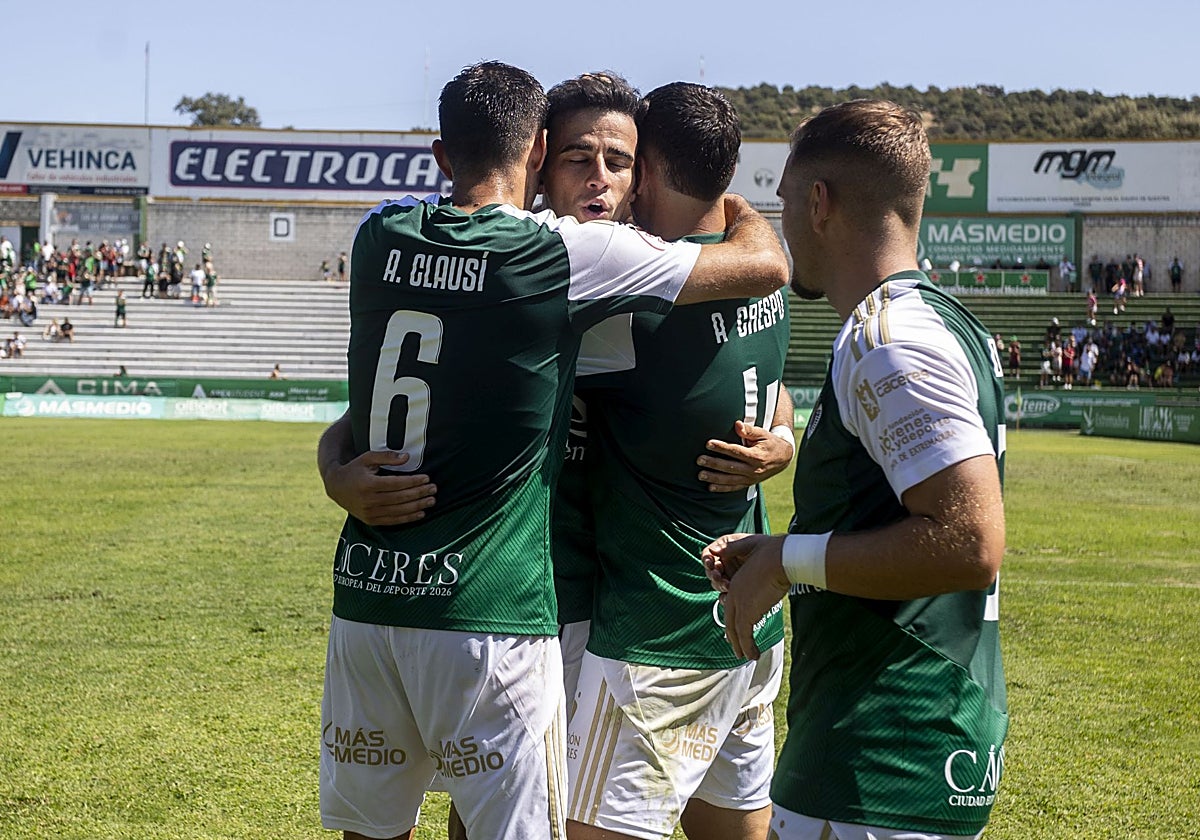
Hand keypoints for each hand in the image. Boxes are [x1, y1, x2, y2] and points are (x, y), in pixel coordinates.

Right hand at [323, 450, 435, 525]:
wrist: (336, 487)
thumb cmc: (354, 469)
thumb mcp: (367, 458)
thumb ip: (387, 456)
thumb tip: (407, 457)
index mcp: (368, 484)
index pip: (396, 484)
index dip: (413, 482)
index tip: (427, 478)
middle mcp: (368, 500)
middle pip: (400, 498)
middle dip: (419, 493)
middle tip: (434, 489)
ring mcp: (369, 512)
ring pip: (399, 511)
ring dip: (417, 506)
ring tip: (431, 501)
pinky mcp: (371, 521)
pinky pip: (393, 521)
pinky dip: (408, 518)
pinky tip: (420, 513)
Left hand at [697, 420, 793, 491]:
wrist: (783, 458)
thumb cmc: (770, 443)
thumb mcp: (763, 434)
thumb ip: (749, 430)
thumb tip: (737, 424)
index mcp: (756, 456)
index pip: (736, 451)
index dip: (721, 447)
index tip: (708, 444)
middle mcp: (753, 469)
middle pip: (730, 467)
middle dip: (713, 463)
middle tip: (699, 460)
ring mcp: (751, 478)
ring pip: (730, 479)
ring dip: (714, 478)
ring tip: (700, 475)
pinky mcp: (749, 483)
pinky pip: (734, 488)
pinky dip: (722, 488)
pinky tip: (710, 487)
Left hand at [701, 533, 788, 659]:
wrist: (780, 558)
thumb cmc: (775, 556)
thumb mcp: (764, 567)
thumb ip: (761, 574)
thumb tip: (767, 578)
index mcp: (736, 583)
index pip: (732, 606)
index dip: (733, 620)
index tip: (737, 631)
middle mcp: (733, 594)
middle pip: (729, 620)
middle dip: (733, 636)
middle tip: (737, 648)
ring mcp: (738, 603)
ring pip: (734, 630)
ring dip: (740, 645)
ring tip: (745, 656)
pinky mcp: (746, 612)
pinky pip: (744, 635)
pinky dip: (748, 647)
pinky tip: (754, 656)